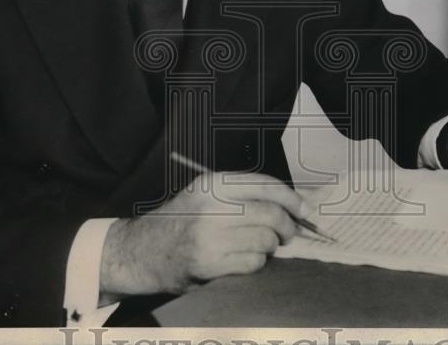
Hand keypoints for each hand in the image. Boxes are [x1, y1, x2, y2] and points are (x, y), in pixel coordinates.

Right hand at [98, 172, 305, 299]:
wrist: (142, 251)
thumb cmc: (180, 222)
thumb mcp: (205, 195)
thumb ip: (241, 195)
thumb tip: (290, 205)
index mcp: (213, 184)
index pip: (265, 184)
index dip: (291, 198)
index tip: (305, 209)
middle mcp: (212, 206)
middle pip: (271, 214)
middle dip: (287, 227)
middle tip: (287, 234)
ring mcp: (210, 236)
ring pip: (265, 240)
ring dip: (268, 247)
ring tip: (256, 247)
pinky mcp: (209, 263)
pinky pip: (253, 263)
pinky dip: (256, 264)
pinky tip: (243, 260)